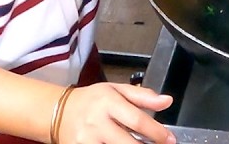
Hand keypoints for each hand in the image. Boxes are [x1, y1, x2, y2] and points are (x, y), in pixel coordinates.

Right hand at [57, 83, 175, 143]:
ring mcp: (86, 140)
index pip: (137, 120)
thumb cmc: (92, 100)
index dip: (157, 133)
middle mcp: (96, 122)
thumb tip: (166, 101)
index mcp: (108, 102)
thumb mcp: (117, 90)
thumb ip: (143, 96)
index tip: (170, 140)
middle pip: (127, 143)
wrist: (58, 112)